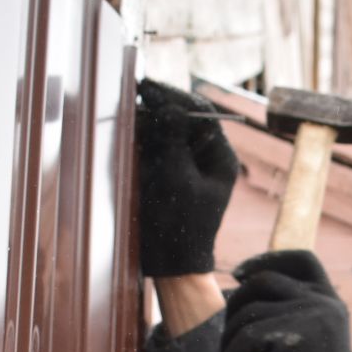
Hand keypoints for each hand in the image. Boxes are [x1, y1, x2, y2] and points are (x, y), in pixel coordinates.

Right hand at [137, 79, 239, 276]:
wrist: (171, 264)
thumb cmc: (180, 226)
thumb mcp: (177, 178)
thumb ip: (173, 140)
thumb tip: (169, 106)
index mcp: (220, 157)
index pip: (202, 114)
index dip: (175, 97)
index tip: (149, 86)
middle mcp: (207, 157)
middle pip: (184, 118)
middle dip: (161, 106)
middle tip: (138, 92)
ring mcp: (187, 164)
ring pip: (169, 129)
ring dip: (151, 119)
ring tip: (132, 110)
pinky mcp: (170, 173)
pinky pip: (158, 145)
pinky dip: (145, 137)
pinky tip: (131, 129)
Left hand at [215, 250, 351, 351]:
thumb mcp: (312, 347)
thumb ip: (294, 318)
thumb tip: (244, 292)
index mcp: (332, 303)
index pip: (301, 259)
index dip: (267, 259)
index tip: (239, 274)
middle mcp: (324, 303)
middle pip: (263, 281)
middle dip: (234, 306)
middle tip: (226, 339)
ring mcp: (309, 316)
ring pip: (247, 312)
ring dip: (228, 341)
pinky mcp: (289, 336)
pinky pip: (243, 341)